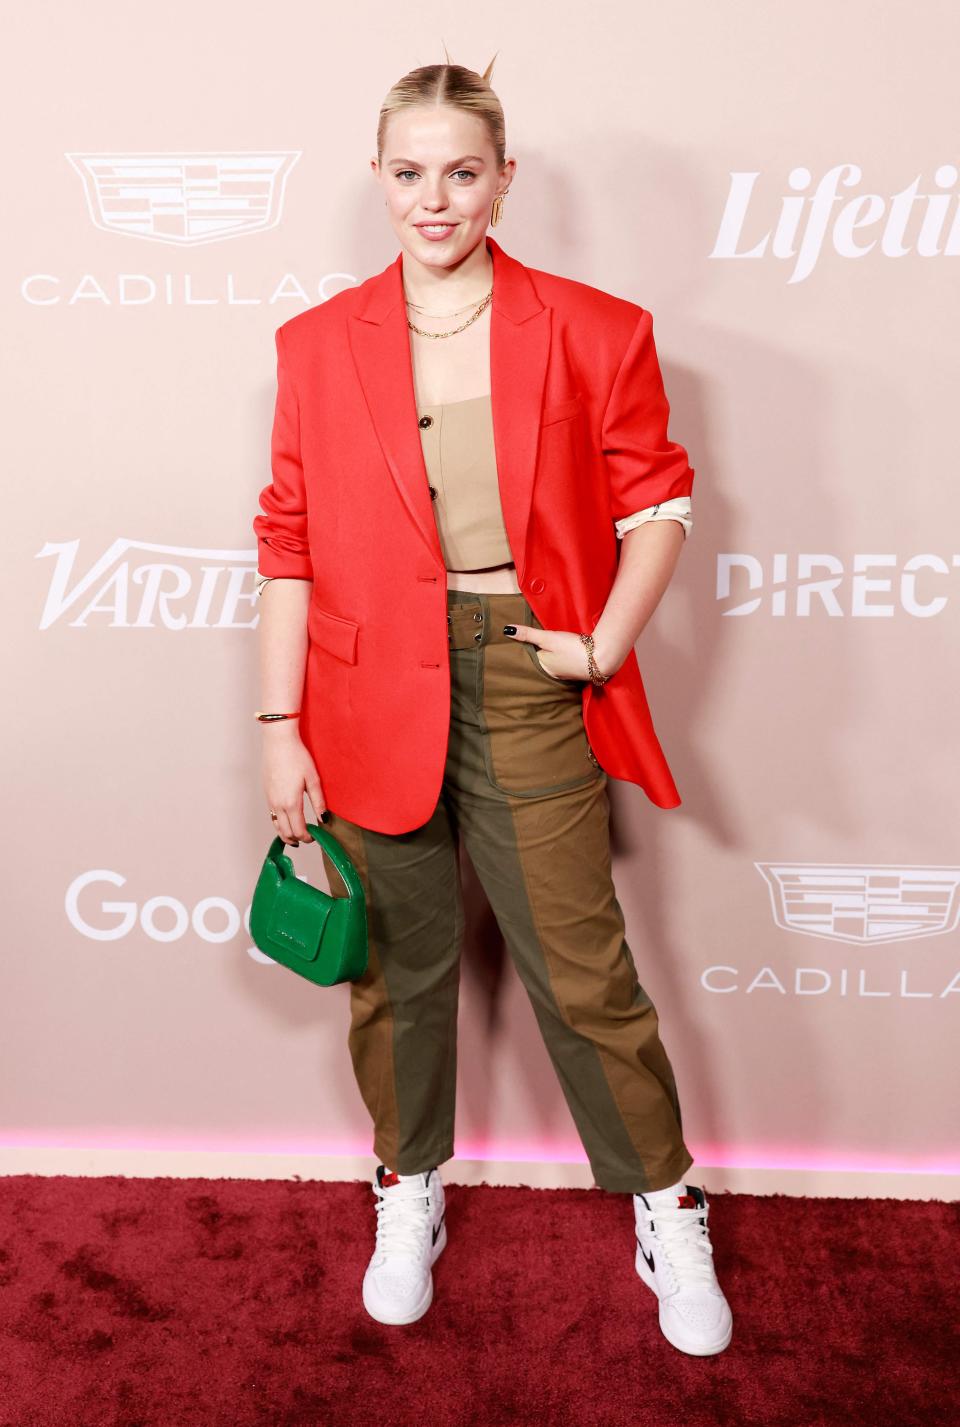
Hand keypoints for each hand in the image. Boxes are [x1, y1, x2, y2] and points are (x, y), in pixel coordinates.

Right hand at [260, 725, 327, 844]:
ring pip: (276, 826)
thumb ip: (318, 802)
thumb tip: (324, 819)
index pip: (298, 830)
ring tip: (296, 836)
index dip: (308, 838)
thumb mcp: (313, 780)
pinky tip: (288, 820)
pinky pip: (272, 815)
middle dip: (297, 839)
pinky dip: (280, 823)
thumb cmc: (297, 757)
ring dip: (286, 834)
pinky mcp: (266, 794)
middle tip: (308, 838)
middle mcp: (278, 805)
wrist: (278, 742)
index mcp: (291, 803)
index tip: (315, 837)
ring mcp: (270, 800)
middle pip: (286, 832)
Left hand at [504, 622, 604, 682]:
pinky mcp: (576, 672)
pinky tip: (564, 654)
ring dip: (551, 656)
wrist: (602, 658)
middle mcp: (552, 674)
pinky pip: (564, 665)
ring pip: (553, 663)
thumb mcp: (549, 638)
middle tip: (532, 643)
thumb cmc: (573, 649)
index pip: (530, 656)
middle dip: (537, 653)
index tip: (521, 640)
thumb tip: (507, 630)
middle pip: (541, 660)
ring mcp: (565, 674)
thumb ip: (529, 634)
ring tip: (548, 648)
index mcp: (543, 667)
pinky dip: (562, 659)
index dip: (526, 647)